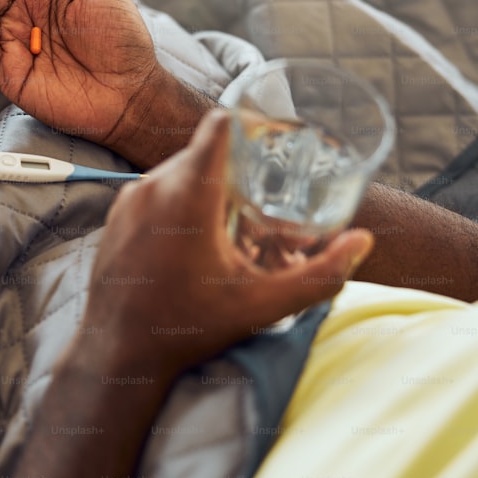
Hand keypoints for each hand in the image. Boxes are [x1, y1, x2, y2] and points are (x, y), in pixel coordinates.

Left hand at [80, 110, 374, 379]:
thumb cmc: (187, 328)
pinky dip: (179, 205)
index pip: (219, 126)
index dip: (249, 122)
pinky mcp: (115, 216)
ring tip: (230, 231)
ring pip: (179, 172)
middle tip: (262, 204)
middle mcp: (152, 187)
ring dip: (208, 190)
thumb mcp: (261, 305)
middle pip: (205, 154)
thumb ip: (319, 276)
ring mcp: (128, 200)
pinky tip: (195, 244)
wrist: (117, 355)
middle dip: (237, 172)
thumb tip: (362, 242)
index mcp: (187, 195)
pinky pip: (155, 192)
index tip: (272, 137)